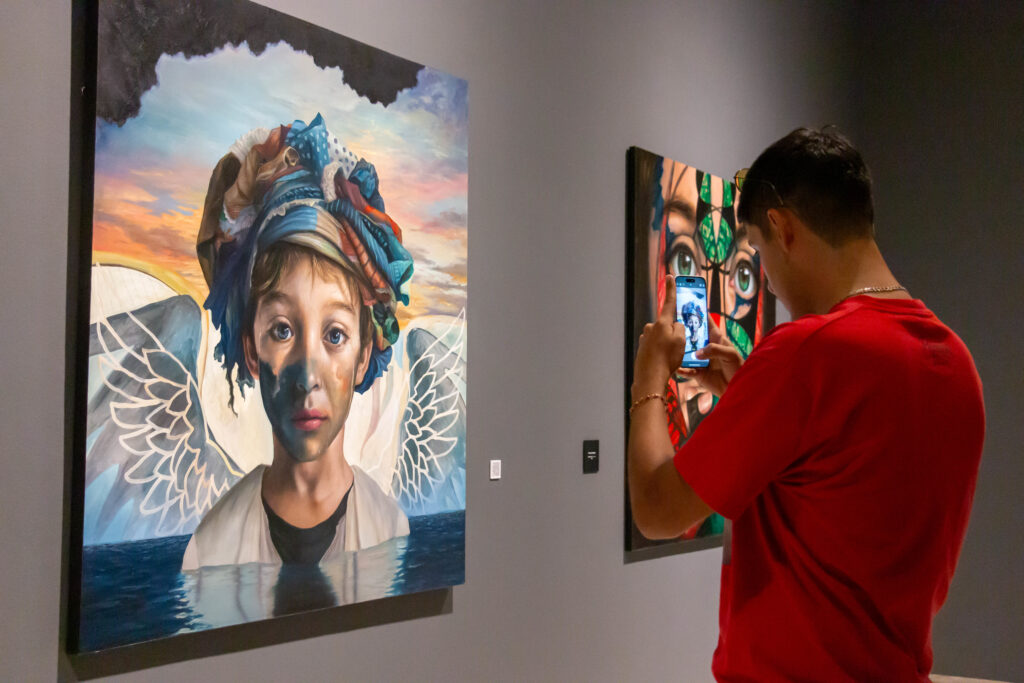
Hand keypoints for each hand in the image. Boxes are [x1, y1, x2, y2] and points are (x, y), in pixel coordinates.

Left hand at [632, 275, 686, 400]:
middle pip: (667, 325)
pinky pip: (655, 347)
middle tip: (678, 349)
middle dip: (674, 334)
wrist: (649, 377)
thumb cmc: (667, 359)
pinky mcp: (641, 348)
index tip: (670, 277)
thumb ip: (680, 328)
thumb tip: (675, 325)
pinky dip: (660, 353)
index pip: (669, 302)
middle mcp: (650, 328)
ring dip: (667, 345)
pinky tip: (663, 363)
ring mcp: (644, 338)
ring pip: (661, 338)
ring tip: (670, 359)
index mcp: (662, 323)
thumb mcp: (681, 341)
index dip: (671, 289)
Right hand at [678, 316, 742, 396]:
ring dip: (679, 351)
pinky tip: (677, 368)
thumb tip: (697, 352)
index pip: (707, 323)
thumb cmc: (738, 367)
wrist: (737, 387)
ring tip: (670, 348)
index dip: (699, 314)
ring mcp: (700, 360)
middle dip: (683, 331)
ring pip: (686, 353)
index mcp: (716, 339)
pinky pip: (686, 370)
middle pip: (692, 336)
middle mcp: (706, 347)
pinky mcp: (697, 372)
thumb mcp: (730, 354)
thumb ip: (714, 350)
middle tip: (671, 326)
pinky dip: (681, 369)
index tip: (688, 305)